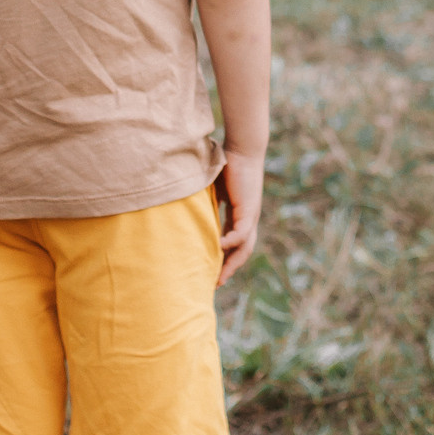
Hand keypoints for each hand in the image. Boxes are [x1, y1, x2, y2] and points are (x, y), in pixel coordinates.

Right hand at [216, 148, 265, 281]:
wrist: (242, 149)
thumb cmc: (227, 163)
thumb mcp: (213, 189)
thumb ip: (205, 202)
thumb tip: (183, 206)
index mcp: (239, 215)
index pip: (233, 244)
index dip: (224, 258)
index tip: (211, 272)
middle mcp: (247, 219)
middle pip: (242, 252)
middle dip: (229, 268)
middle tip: (216, 285)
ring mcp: (250, 216)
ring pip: (244, 247)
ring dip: (232, 263)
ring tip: (219, 277)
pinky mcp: (249, 209)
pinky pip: (241, 233)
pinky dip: (230, 243)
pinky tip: (218, 249)